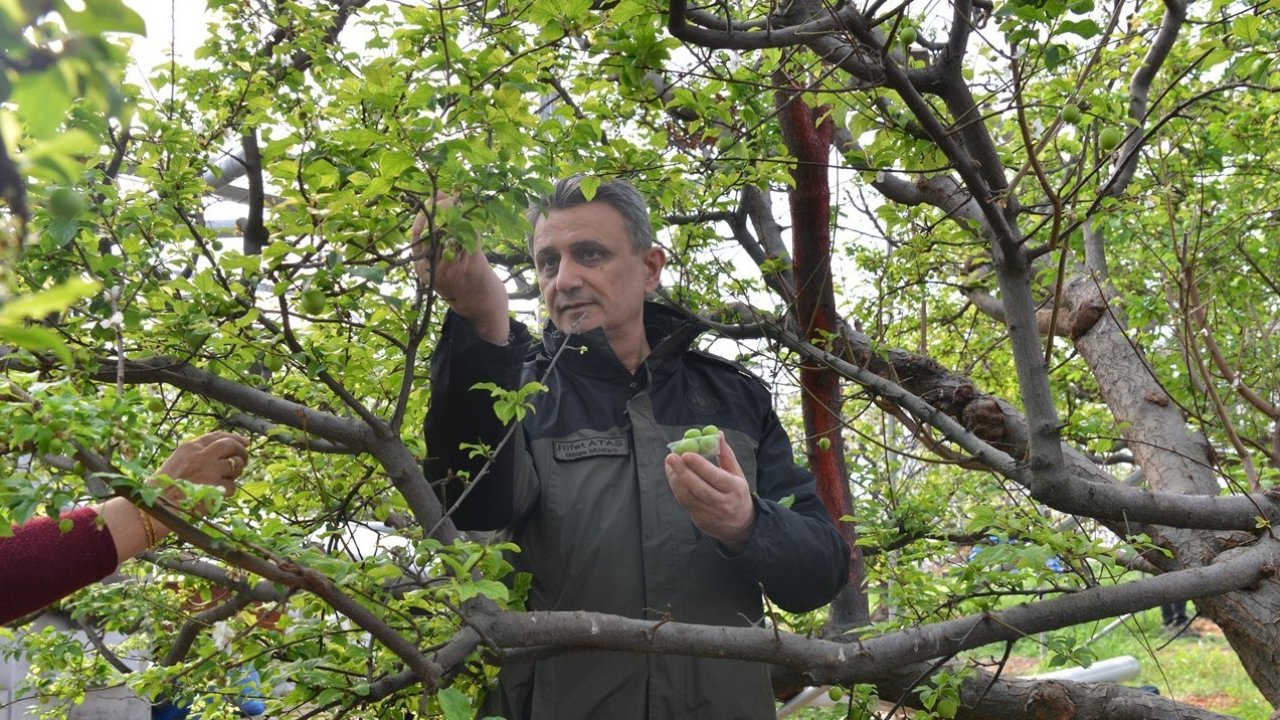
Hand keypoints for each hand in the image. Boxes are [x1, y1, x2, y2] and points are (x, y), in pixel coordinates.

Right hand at [155, 431, 249, 506]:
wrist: (158, 506)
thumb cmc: (164, 487)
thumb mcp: (177, 461)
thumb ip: (197, 454)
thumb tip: (222, 451)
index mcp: (189, 447)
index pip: (217, 436)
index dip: (234, 437)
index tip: (244, 441)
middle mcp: (201, 455)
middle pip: (231, 445)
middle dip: (242, 451)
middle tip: (244, 459)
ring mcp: (210, 470)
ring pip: (235, 464)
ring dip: (236, 472)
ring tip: (227, 478)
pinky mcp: (215, 486)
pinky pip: (232, 486)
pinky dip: (228, 490)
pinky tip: (218, 493)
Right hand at [408, 195, 509, 344]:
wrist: (482, 311)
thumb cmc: (462, 282)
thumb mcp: (441, 265)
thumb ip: (437, 237)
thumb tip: (439, 198)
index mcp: (421, 269)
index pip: (417, 235)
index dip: (426, 213)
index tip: (435, 198)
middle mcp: (432, 270)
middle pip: (433, 230)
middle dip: (442, 208)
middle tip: (452, 197)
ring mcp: (451, 270)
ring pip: (452, 231)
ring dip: (459, 213)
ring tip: (464, 203)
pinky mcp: (470, 269)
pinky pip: (469, 238)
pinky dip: (472, 224)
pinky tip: (475, 218)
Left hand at [664, 433, 756, 551]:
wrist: (739, 526)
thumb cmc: (736, 492)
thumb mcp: (737, 474)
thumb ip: (726, 454)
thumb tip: (717, 433)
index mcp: (735, 489)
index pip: (716, 477)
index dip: (700, 466)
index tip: (687, 454)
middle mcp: (723, 503)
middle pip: (700, 488)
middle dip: (683, 472)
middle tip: (671, 457)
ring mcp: (709, 513)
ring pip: (689, 496)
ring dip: (676, 479)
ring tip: (670, 463)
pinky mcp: (699, 519)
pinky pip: (684, 502)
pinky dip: (676, 488)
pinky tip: (672, 475)